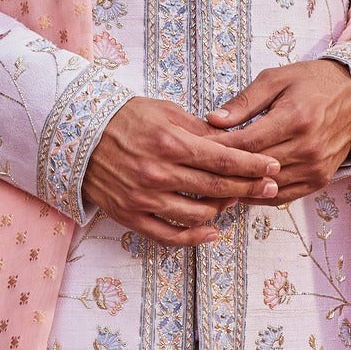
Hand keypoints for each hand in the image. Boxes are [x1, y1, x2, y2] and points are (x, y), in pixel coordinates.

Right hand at [82, 93, 287, 242]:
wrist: (76, 135)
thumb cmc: (123, 118)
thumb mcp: (164, 111)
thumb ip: (199, 129)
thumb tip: (232, 141)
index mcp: (170, 143)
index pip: (223, 160)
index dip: (253, 165)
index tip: (273, 167)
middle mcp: (158, 173)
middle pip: (217, 188)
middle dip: (249, 188)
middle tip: (270, 188)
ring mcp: (144, 198)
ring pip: (198, 214)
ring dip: (223, 210)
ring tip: (237, 201)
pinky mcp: (130, 216)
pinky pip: (168, 236)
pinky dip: (194, 238)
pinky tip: (212, 233)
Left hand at [206, 57, 350, 199]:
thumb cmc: (312, 82)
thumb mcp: (276, 79)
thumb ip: (244, 101)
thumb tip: (212, 120)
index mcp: (295, 118)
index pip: (247, 143)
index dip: (219, 148)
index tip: (198, 147)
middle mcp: (307, 147)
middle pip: (255, 167)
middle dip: (224, 168)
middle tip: (198, 168)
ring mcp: (316, 166)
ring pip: (268, 186)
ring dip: (240, 186)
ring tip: (214, 183)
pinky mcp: (320, 179)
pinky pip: (284, 196)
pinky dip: (261, 195)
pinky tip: (242, 190)